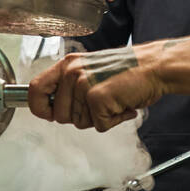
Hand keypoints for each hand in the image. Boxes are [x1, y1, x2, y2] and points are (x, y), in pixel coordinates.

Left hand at [26, 45, 168, 130]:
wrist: (154, 67)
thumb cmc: (128, 70)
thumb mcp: (91, 70)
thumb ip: (70, 85)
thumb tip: (53, 109)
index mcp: (68, 64)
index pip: (35, 89)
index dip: (39, 108)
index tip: (48, 114)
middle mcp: (72, 73)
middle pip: (59, 115)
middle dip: (81, 117)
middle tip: (101, 102)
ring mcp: (84, 85)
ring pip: (80, 123)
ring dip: (100, 118)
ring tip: (114, 101)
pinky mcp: (97, 98)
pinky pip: (100, 125)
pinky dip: (114, 121)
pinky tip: (122, 105)